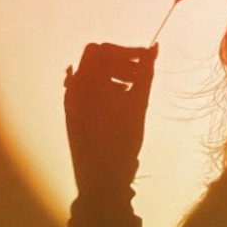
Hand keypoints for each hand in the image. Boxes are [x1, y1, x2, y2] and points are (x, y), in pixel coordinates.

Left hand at [64, 42, 157, 194]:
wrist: (101, 180)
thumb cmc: (122, 139)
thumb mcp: (138, 102)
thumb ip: (146, 71)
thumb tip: (154, 47)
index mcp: (87, 83)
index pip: (101, 49)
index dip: (124, 51)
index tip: (144, 61)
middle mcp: (74, 89)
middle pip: (95, 60)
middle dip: (120, 62)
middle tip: (140, 75)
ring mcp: (71, 103)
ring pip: (91, 74)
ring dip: (113, 74)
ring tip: (133, 89)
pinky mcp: (73, 115)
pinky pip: (86, 90)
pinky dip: (104, 87)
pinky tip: (120, 99)